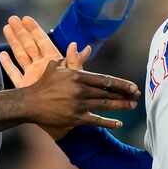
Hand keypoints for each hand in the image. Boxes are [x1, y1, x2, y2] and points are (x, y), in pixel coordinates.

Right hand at [0, 15, 89, 87]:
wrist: (62, 115)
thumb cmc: (72, 96)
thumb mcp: (75, 77)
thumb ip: (75, 61)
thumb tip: (79, 45)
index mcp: (53, 61)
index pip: (42, 41)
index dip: (34, 29)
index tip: (26, 18)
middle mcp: (41, 65)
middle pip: (29, 44)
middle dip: (21, 31)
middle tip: (13, 19)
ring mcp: (31, 75)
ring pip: (20, 54)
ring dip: (13, 42)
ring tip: (6, 28)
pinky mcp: (24, 86)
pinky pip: (14, 73)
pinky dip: (8, 65)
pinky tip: (2, 55)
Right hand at [20, 59, 139, 132]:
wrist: (30, 103)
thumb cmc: (43, 84)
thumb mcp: (56, 67)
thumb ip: (69, 58)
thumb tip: (76, 45)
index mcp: (78, 77)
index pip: (105, 80)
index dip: (121, 84)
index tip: (133, 86)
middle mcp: (81, 90)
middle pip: (108, 92)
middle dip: (124, 95)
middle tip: (137, 96)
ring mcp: (78, 105)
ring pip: (105, 105)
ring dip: (121, 106)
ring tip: (132, 106)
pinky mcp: (75, 118)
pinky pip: (96, 120)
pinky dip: (108, 122)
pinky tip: (118, 123)